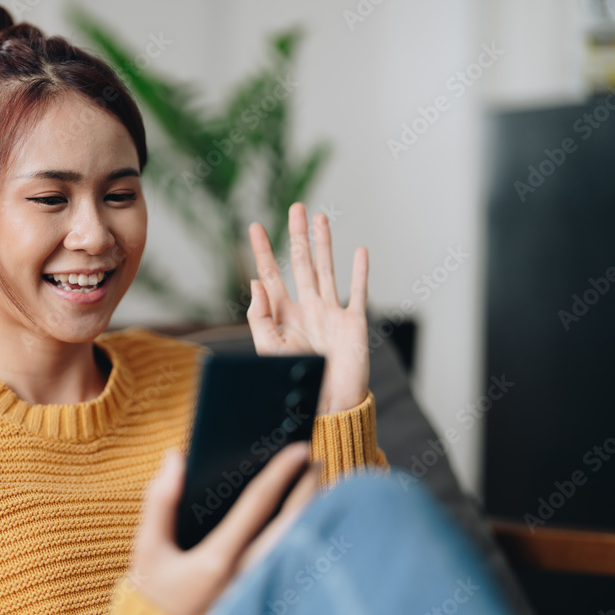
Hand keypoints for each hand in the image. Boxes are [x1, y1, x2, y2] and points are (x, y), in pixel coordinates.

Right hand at [124, 443, 320, 614]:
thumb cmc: (154, 594)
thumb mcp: (148, 548)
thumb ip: (160, 501)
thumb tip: (174, 457)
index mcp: (218, 559)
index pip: (258, 504)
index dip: (281, 472)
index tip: (298, 448)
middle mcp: (247, 575)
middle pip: (291, 524)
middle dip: (309, 489)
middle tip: (316, 462)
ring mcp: (259, 589)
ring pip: (297, 544)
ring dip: (310, 513)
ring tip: (316, 488)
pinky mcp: (263, 597)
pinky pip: (293, 562)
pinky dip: (303, 538)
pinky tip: (304, 522)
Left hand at [247, 202, 369, 413]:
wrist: (330, 406)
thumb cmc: (297, 384)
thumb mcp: (270, 350)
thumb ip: (260, 317)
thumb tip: (255, 283)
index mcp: (283, 316)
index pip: (269, 275)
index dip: (261, 251)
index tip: (254, 227)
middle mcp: (306, 309)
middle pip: (300, 263)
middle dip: (297, 235)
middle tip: (295, 208)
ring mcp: (330, 313)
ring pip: (327, 269)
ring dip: (324, 244)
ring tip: (321, 218)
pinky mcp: (353, 322)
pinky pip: (357, 291)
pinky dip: (360, 271)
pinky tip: (360, 251)